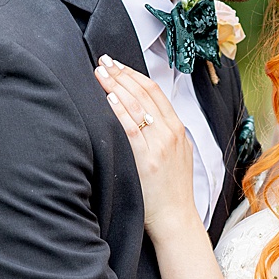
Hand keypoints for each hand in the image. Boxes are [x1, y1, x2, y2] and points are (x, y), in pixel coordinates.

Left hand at [94, 55, 198, 237]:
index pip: (154, 92)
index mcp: (177, 129)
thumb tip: (145, 115)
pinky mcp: (147, 159)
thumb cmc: (171, 189)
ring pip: (137, 106)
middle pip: (144, 93)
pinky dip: (120, 111)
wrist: (176, 218)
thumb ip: (165, 134)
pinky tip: (109, 99)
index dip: (134, 74)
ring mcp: (160, 145)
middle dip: (121, 74)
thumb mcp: (177, 154)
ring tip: (100, 73)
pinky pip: (131, 130)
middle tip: (103, 61)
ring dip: (116, 86)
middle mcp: (170, 133)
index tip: (117, 64)